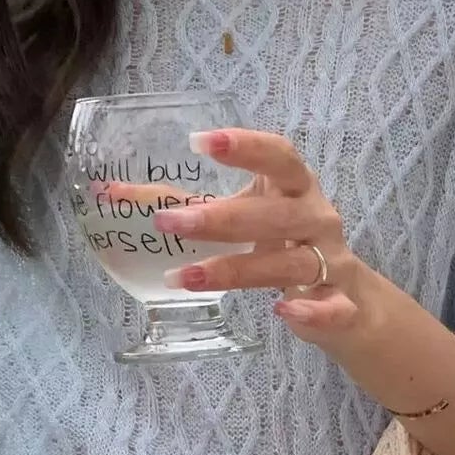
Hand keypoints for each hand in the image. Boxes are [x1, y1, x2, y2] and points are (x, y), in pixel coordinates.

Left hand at [150, 128, 362, 345]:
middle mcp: (316, 219)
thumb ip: (187, 205)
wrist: (346, 300)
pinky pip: (331, 309)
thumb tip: (108, 194)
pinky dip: (310, 312)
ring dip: (238, 269)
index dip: (244, 147)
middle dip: (222, 218)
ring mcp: (330, 263)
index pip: (278, 156)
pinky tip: (282, 312)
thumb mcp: (244, 216)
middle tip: (170, 221)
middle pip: (275, 214)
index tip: (200, 142)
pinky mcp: (340, 305)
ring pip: (289, 263)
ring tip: (187, 276)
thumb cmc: (284, 245)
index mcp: (295, 187)